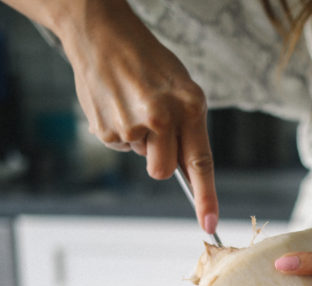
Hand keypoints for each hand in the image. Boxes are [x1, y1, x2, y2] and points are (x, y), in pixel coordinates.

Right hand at [52, 0, 218, 234]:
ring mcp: (131, 126)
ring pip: (140, 157)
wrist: (102, 33)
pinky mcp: (106, 130)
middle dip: (159, 161)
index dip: (206, 197)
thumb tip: (186, 172)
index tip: (209, 224)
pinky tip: (116, 102)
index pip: (201, 162)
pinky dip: (118, 129)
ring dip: (139, 140)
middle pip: (163, 171)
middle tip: (154, 130)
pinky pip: (119, 145)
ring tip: (133, 104)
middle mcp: (162, 118)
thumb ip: (188, 127)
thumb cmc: (148, 62)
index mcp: (189, 106)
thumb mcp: (181, 87)